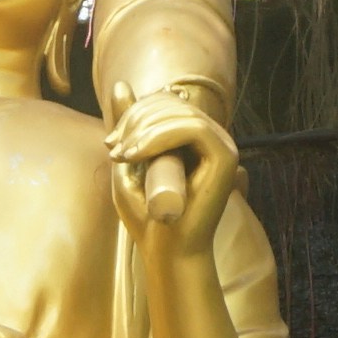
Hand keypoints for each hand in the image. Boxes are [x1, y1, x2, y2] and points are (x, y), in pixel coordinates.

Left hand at [112, 102, 241, 250]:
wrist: (168, 253)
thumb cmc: (149, 216)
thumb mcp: (130, 162)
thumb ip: (128, 125)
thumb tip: (120, 84)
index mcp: (195, 137)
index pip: (167, 102)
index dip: (134, 113)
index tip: (110, 145)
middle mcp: (214, 138)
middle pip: (173, 103)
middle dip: (135, 120)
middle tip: (112, 150)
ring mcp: (224, 147)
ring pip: (182, 113)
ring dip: (143, 129)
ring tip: (121, 156)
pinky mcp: (226, 158)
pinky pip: (194, 128)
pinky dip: (160, 136)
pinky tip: (136, 155)